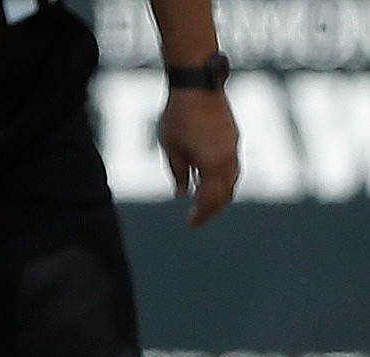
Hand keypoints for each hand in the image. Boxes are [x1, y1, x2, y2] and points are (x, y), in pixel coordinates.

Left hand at [160, 89, 239, 226]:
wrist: (197, 84)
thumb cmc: (179, 117)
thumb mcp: (172, 150)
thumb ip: (180, 174)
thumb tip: (183, 193)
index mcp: (214, 164)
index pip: (211, 198)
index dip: (202, 214)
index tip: (191, 223)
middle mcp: (229, 157)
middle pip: (226, 192)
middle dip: (212, 207)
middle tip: (197, 217)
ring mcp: (233, 145)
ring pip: (232, 179)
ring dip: (219, 193)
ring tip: (203, 202)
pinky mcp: (233, 136)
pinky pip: (231, 165)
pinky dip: (222, 178)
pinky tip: (208, 180)